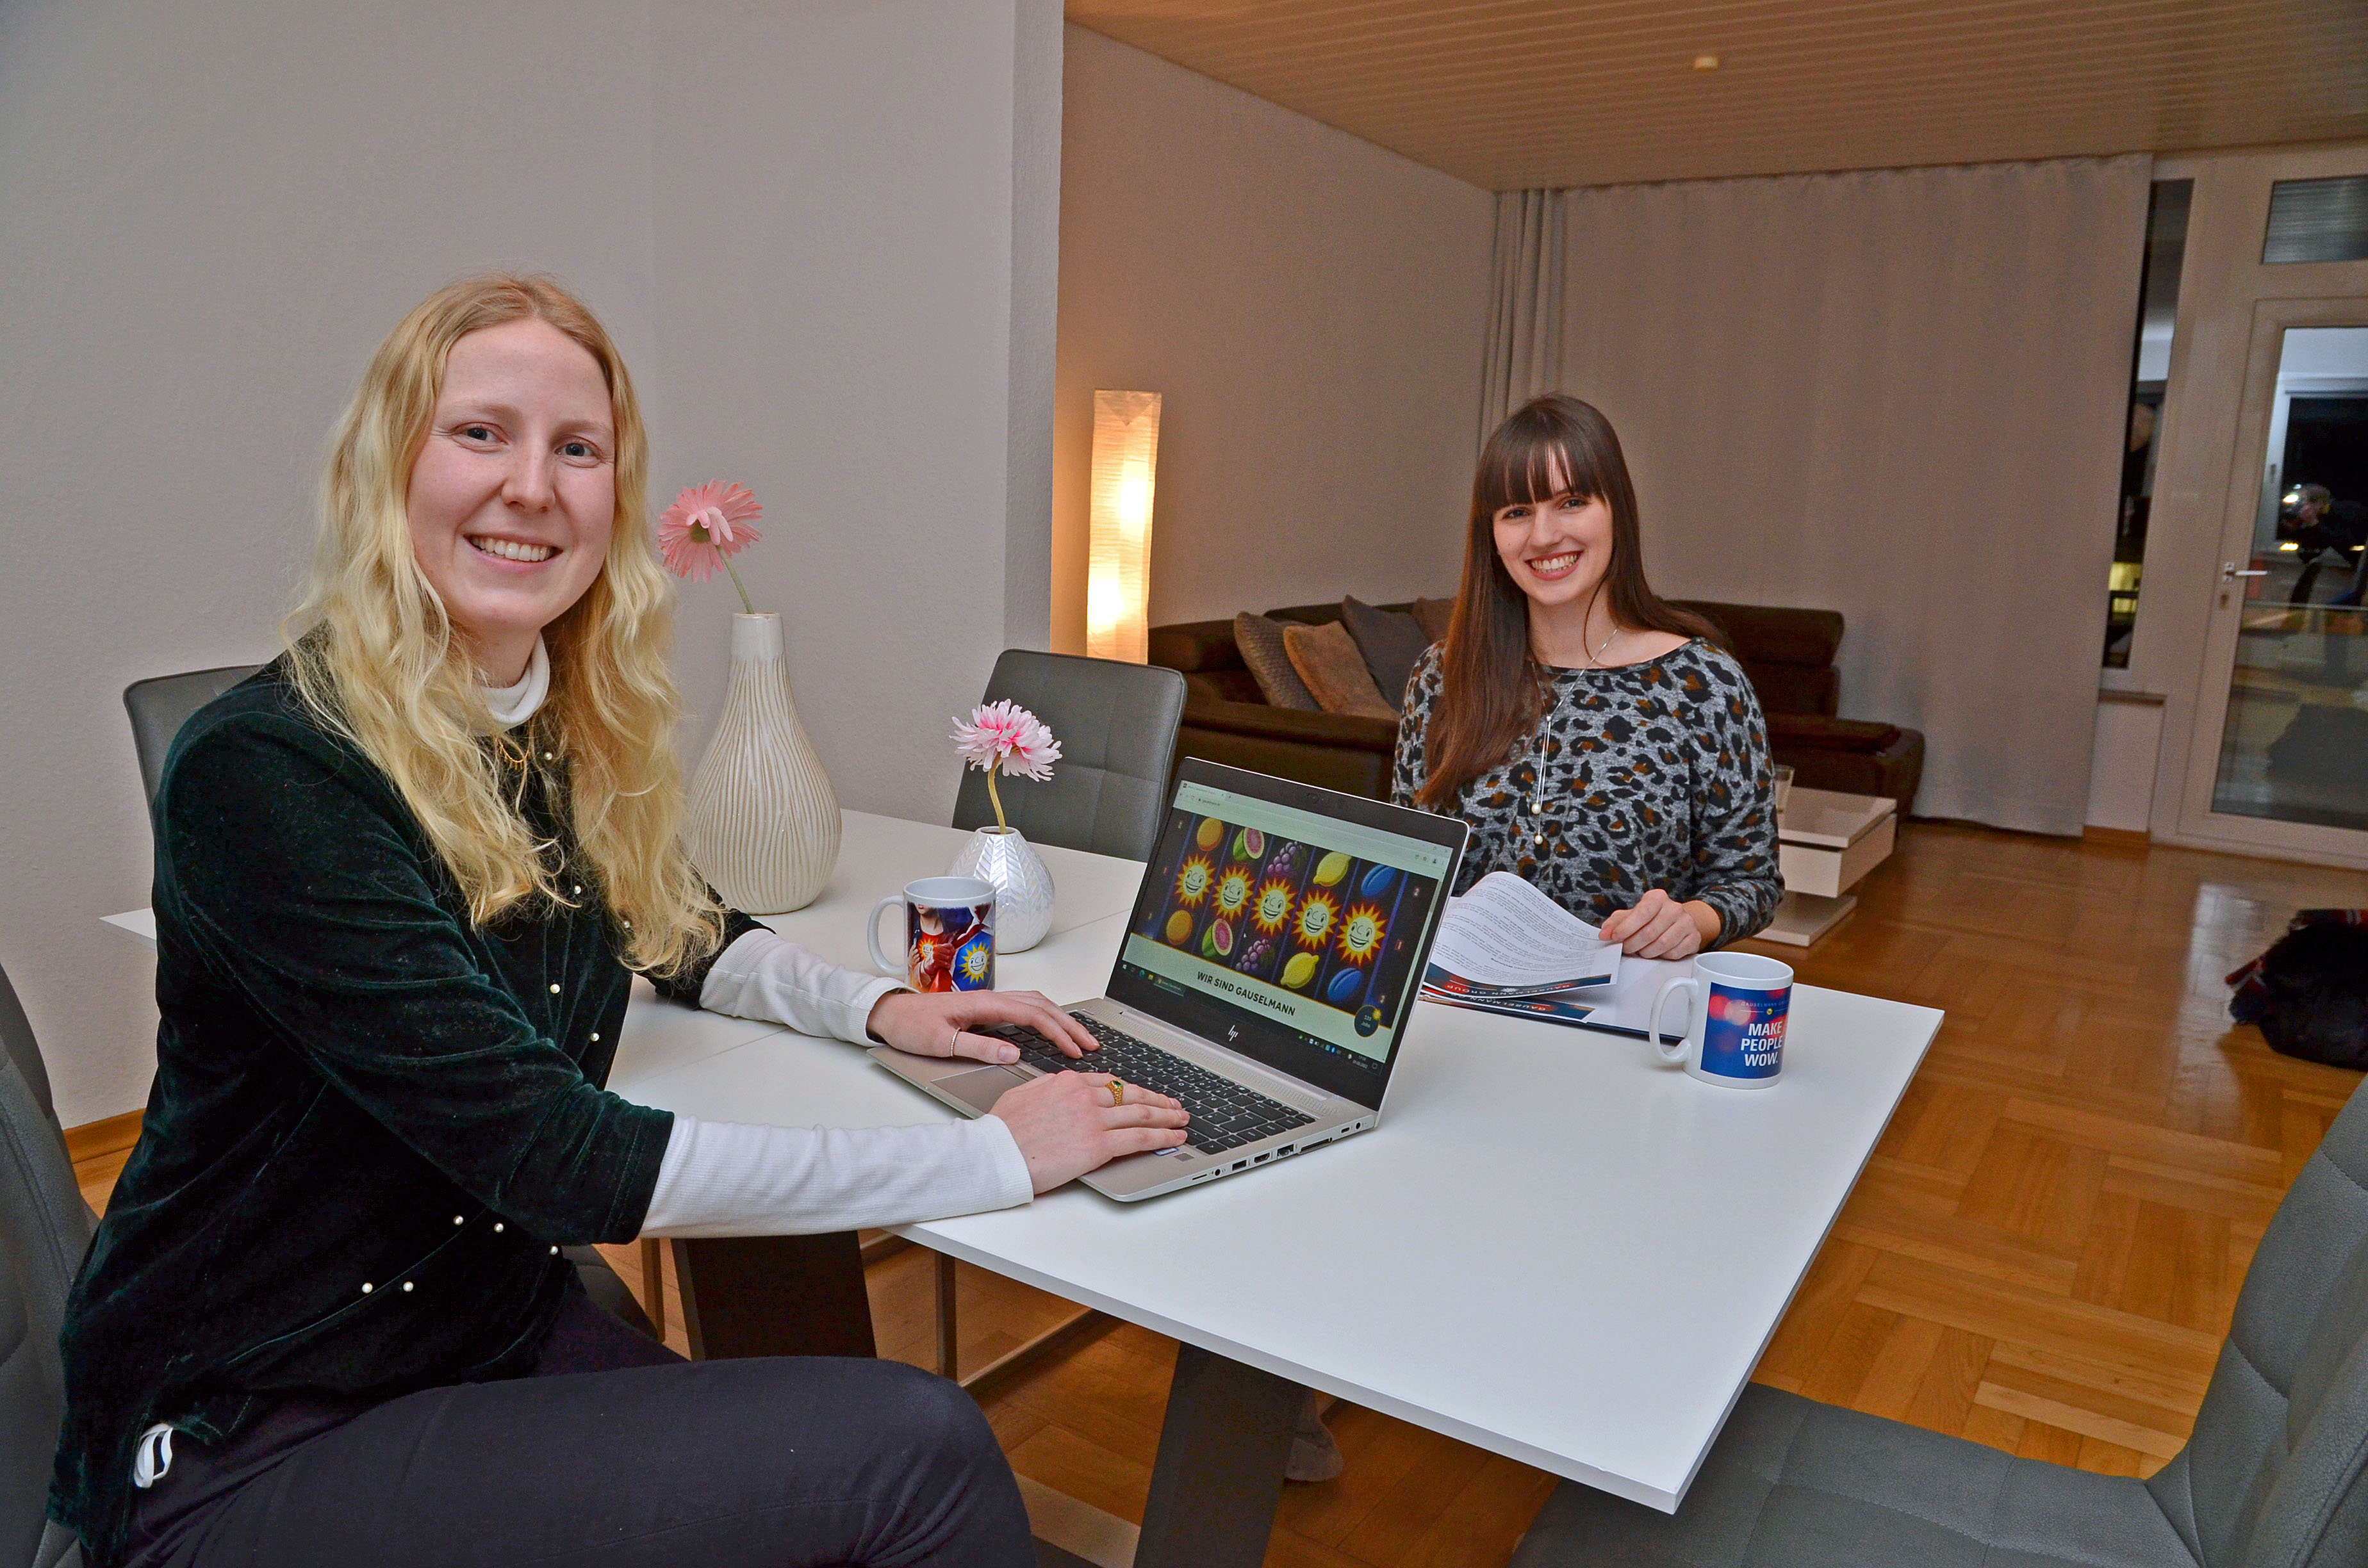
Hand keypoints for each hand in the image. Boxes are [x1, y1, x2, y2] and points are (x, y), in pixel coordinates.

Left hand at [865, 988, 1097, 1064]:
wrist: (891, 1013)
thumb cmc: (912, 1025)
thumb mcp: (941, 1042)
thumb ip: (978, 1047)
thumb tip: (1014, 1052)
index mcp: (984, 1004)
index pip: (1033, 1015)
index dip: (1058, 1032)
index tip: (1075, 1050)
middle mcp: (991, 998)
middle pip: (1042, 1005)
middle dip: (1070, 1024)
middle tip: (1091, 1044)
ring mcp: (990, 1001)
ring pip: (1036, 1003)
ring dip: (1060, 1018)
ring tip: (1079, 1036)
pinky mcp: (986, 1008)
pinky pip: (1025, 1006)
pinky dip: (1045, 1015)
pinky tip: (1052, 1026)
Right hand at [986, 1071, 1189, 1192]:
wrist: (996, 1153)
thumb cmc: (1002, 1131)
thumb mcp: (1024, 1094)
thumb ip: (1048, 1089)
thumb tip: (1059, 1089)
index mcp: (1067, 1082)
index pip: (1110, 1083)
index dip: (1132, 1090)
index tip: (1144, 1095)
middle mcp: (1084, 1096)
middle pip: (1132, 1095)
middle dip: (1158, 1100)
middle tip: (1174, 1105)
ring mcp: (1093, 1119)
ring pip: (1141, 1114)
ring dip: (1167, 1117)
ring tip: (1181, 1120)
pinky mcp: (1098, 1145)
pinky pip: (1139, 1138)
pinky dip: (1162, 1137)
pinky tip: (1174, 1137)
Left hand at [1598, 890, 1719, 958]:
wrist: (1677, 921)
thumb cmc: (1651, 918)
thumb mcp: (1630, 915)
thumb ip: (1615, 923)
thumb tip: (1605, 934)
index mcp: (1657, 898)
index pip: (1641, 913)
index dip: (1626, 928)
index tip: (1615, 938)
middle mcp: (1674, 908)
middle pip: (1650, 932)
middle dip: (1633, 944)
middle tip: (1626, 949)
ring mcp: (1686, 922)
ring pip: (1662, 944)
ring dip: (1647, 952)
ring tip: (1641, 951)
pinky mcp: (1694, 937)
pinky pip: (1675, 953)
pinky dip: (1663, 956)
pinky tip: (1658, 952)